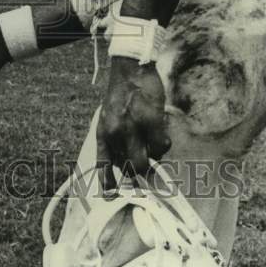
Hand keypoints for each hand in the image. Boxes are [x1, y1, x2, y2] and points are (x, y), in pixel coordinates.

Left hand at [96, 56, 170, 188]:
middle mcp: (116, 134)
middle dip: (139, 173)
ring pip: (147, 162)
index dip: (108, 184)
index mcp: (102, 133)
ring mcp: (134, 129)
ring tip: (151, 141)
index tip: (111, 197)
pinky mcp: (152, 122)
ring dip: (152, 158)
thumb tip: (126, 167)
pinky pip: (162, 148)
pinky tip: (159, 133)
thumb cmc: (120, 95)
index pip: (103, 165)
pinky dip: (162, 146)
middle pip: (130, 170)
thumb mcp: (108, 119)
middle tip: (147, 170)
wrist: (129, 69)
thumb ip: (115, 142)